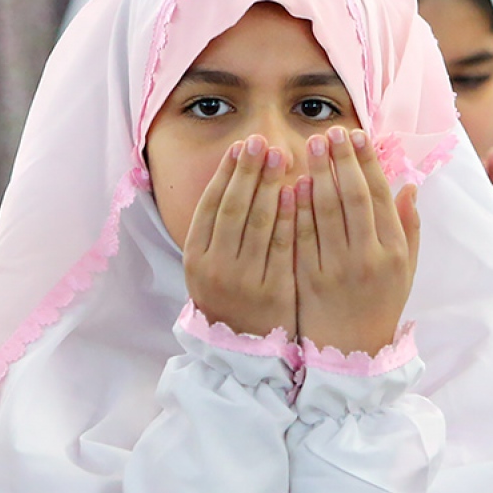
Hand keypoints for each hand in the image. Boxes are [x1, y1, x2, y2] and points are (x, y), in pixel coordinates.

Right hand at [182, 132, 296, 338]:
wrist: (243, 351)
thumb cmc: (230, 298)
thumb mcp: (211, 266)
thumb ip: (218, 229)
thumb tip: (234, 175)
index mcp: (196, 257)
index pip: (210, 205)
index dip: (225, 174)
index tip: (239, 146)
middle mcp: (215, 267)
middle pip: (232, 209)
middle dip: (247, 171)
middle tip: (261, 141)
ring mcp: (243, 280)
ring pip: (256, 224)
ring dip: (268, 185)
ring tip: (280, 155)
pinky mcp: (272, 291)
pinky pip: (280, 247)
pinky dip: (287, 217)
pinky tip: (296, 191)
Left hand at [295, 125, 418, 355]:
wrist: (351, 353)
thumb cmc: (380, 305)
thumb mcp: (406, 270)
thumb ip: (409, 229)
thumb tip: (409, 186)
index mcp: (395, 252)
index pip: (381, 196)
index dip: (368, 163)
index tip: (357, 135)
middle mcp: (369, 258)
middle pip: (355, 197)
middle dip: (342, 160)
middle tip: (330, 131)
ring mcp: (338, 269)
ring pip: (327, 211)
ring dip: (319, 174)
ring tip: (311, 145)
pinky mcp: (310, 279)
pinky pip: (304, 235)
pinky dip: (299, 206)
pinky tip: (293, 182)